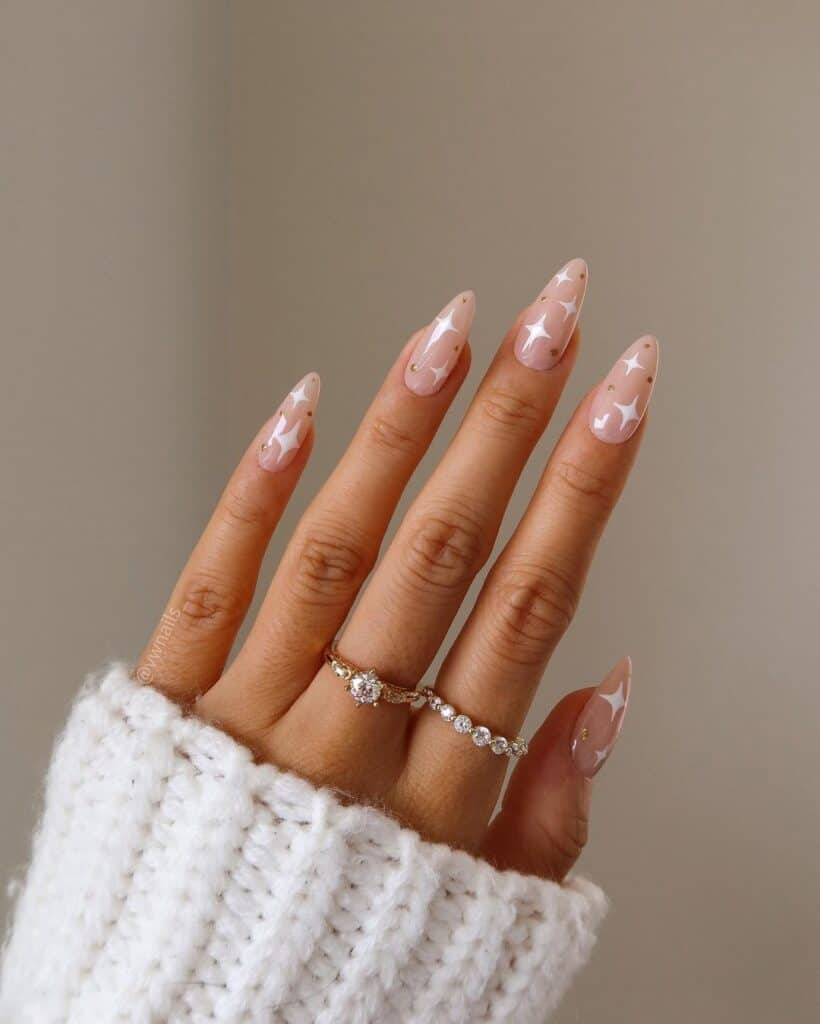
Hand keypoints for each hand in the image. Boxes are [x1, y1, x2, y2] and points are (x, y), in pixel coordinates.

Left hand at [136, 259, 656, 881]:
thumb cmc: (343, 976)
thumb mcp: (485, 929)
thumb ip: (553, 812)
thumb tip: (610, 687)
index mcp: (440, 800)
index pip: (530, 606)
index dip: (586, 488)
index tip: (623, 390)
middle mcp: (345, 743)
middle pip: (445, 555)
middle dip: (512, 421)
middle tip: (556, 312)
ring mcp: (246, 718)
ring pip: (337, 550)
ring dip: (399, 429)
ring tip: (451, 327)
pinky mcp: (165, 709)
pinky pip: (207, 584)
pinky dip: (254, 490)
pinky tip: (302, 404)